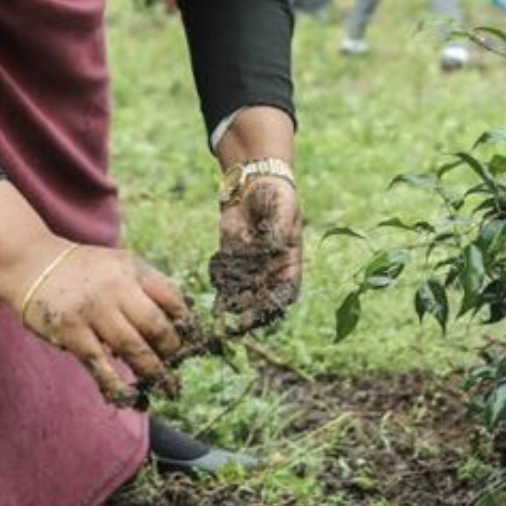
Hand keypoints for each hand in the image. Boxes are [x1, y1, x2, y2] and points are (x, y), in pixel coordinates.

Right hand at [0, 181, 191, 406]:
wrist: (32, 264)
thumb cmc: (84, 269)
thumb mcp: (120, 264)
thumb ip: (147, 285)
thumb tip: (181, 317)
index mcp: (133, 270)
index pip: (171, 297)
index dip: (186, 322)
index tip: (193, 341)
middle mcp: (116, 288)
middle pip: (155, 325)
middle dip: (172, 350)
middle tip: (177, 366)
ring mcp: (93, 312)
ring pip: (133, 348)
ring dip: (153, 371)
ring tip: (165, 385)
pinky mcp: (72, 333)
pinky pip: (100, 365)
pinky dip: (117, 384)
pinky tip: (130, 396)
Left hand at [213, 173, 301, 324]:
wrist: (254, 182)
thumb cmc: (276, 195)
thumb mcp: (282, 211)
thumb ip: (278, 231)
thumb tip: (272, 250)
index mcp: (289, 261)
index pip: (287, 291)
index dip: (278, 304)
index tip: (268, 313)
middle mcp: (270, 268)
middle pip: (263, 298)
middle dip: (252, 312)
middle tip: (240, 323)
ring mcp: (250, 264)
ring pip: (243, 291)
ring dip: (234, 304)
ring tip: (223, 314)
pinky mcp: (231, 257)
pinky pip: (225, 276)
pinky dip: (220, 285)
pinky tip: (216, 288)